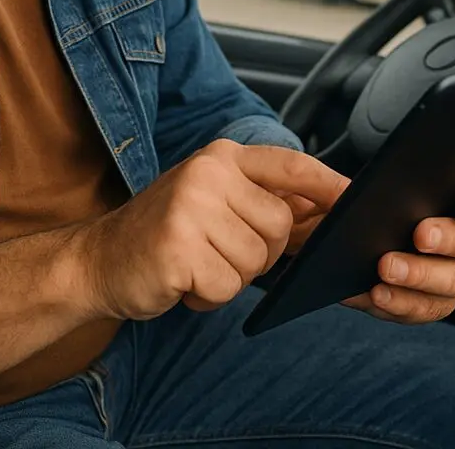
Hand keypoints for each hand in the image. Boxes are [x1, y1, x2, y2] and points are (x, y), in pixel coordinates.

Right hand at [71, 140, 348, 320]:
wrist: (97, 261)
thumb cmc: (166, 233)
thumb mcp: (213, 201)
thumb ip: (261, 200)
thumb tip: (324, 212)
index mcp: (221, 156)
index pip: (291, 165)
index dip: (328, 184)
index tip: (358, 198)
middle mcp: (207, 173)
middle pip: (280, 226)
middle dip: (259, 254)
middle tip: (217, 252)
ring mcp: (190, 209)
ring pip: (255, 261)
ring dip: (230, 277)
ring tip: (196, 264)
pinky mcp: (177, 249)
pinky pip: (226, 288)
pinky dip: (208, 297)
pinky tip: (182, 281)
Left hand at [345, 171, 454, 323]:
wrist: (359, 244)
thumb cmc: (374, 206)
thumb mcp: (365, 187)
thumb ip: (356, 182)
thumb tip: (345, 190)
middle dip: (450, 238)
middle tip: (421, 235)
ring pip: (454, 279)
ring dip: (420, 275)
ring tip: (386, 267)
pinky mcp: (436, 302)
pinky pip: (425, 307)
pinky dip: (401, 302)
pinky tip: (377, 293)